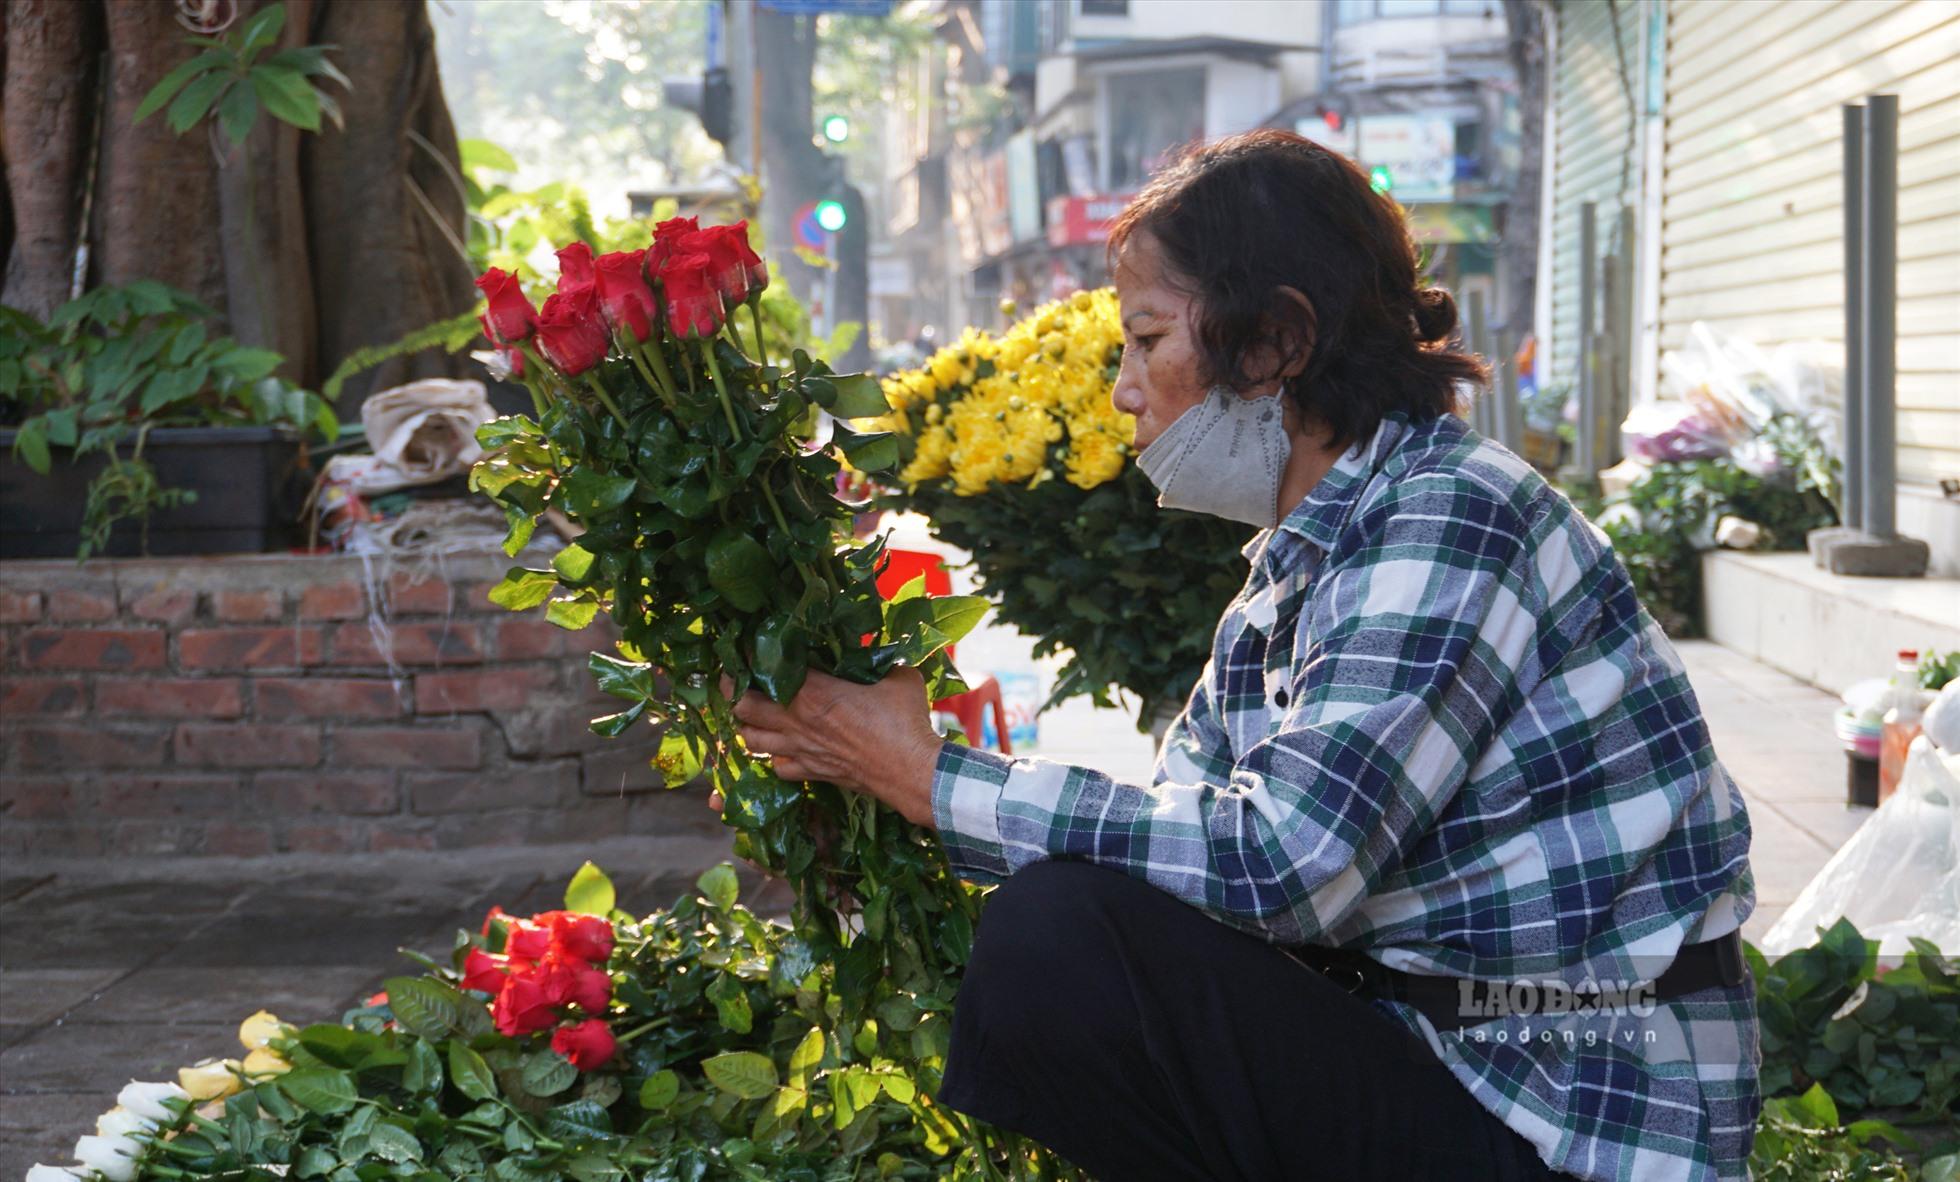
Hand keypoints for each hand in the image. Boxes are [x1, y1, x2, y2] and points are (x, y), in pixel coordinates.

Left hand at [717, 667, 944, 826]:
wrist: (912, 771)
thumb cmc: (905, 721)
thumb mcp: (897, 677)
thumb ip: (878, 663)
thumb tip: (876, 655)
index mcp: (813, 692)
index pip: (766, 669)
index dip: (750, 657)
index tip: (750, 647)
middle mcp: (797, 721)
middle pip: (742, 707)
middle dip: (734, 692)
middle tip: (738, 680)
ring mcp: (801, 750)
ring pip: (751, 740)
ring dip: (747, 726)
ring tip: (753, 715)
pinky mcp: (811, 773)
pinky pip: (776, 767)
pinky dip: (773, 757)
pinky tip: (782, 749)